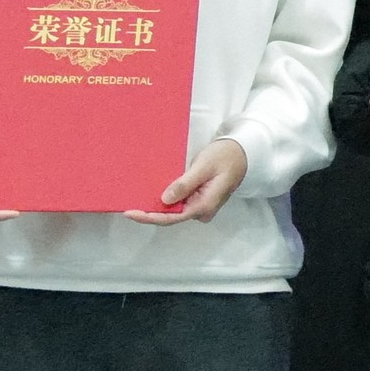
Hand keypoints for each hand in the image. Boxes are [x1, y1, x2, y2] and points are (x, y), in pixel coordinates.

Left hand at [134, 137, 249, 225]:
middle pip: (171, 217)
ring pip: (174, 211)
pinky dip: (164, 200)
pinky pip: (178, 203)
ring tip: (134, 200)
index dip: (149, 217)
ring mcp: (200, 206)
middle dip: (150, 213)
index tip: (130, 213)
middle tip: (127, 206)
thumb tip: (165, 200)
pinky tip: (150, 195)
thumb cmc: (224, 157)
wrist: (242, 153)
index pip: (172, 217)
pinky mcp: (198, 200)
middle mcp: (202, 210)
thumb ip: (185, 184)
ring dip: (156, 207)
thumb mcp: (203, 167)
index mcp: (204, 205)